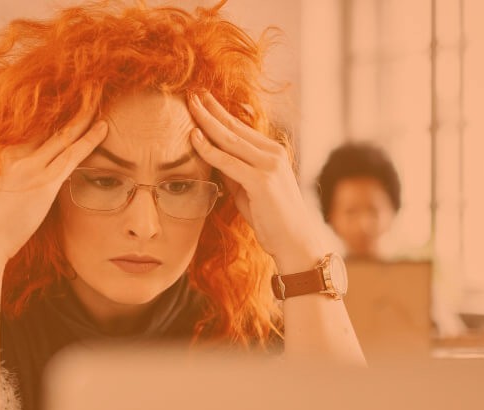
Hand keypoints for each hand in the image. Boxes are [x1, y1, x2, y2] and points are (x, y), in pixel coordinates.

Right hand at [0, 109, 107, 260]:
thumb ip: (3, 184)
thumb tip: (11, 188)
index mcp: (1, 157)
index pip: (30, 129)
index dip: (49, 114)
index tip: (64, 99)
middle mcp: (15, 155)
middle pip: (47, 124)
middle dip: (68, 105)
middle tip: (87, 87)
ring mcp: (31, 167)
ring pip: (63, 134)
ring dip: (84, 115)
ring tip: (99, 97)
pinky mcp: (44, 183)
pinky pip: (72, 155)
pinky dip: (90, 139)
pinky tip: (104, 127)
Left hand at [187, 93, 328, 272]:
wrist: (294, 243)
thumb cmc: (272, 221)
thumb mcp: (249, 190)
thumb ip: (234, 172)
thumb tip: (213, 157)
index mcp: (272, 153)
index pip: (241, 128)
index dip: (220, 113)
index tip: (203, 100)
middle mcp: (273, 154)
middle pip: (235, 127)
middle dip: (211, 109)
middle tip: (192, 92)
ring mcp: (269, 166)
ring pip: (230, 139)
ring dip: (207, 121)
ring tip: (189, 105)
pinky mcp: (262, 181)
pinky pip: (228, 162)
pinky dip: (209, 150)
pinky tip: (194, 137)